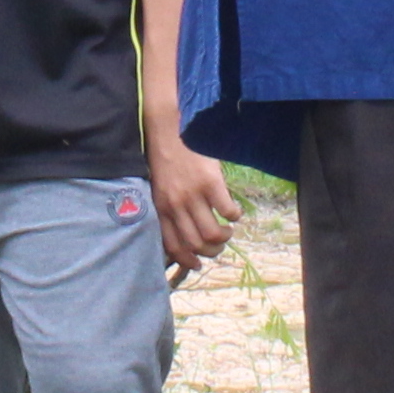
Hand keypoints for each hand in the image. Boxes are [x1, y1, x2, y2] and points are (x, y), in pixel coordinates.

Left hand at [149, 130, 238, 272]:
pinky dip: (234, 217)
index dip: (187, 260)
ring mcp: (193, 194)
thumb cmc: (164, 157)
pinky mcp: (210, 182)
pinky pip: (226, 211)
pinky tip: (235, 213)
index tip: (198, 264)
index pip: (173, 245)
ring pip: (211, 233)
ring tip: (228, 231)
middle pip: (195, 244)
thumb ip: (168, 207)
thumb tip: (182, 230)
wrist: (169, 128)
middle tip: (219, 245)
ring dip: (224, 238)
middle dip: (211, 251)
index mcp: (161, 208)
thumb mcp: (158, 187)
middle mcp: (175, 205)